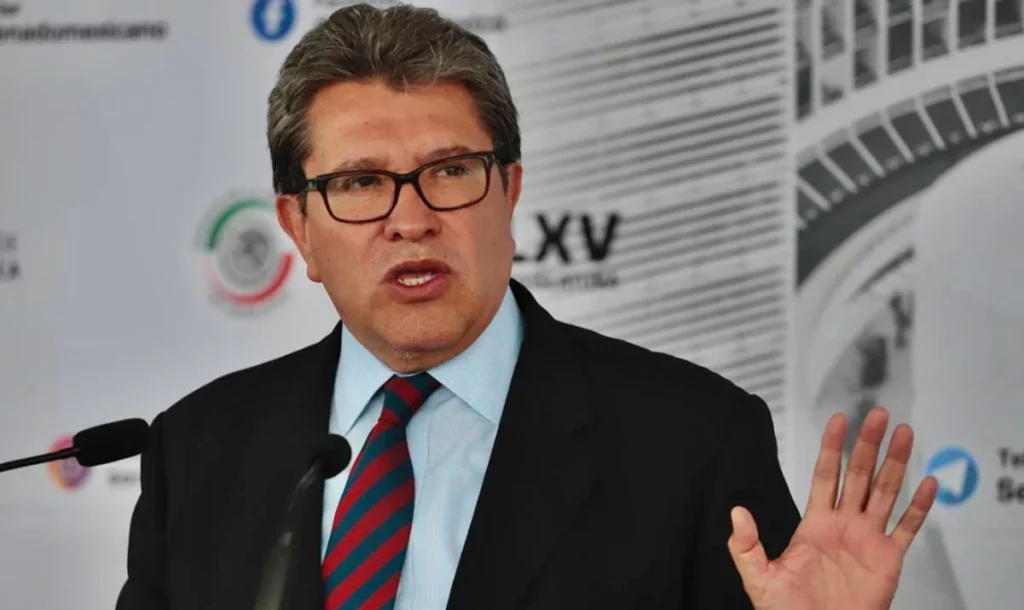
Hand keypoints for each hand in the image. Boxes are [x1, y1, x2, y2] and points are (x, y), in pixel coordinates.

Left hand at [727, 407, 937, 609]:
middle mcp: (844, 525)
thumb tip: (736, 512)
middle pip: (859, 475)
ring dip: (896, 463)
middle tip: (878, 414)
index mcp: (815, 524)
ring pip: (885, 492)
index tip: (839, 419)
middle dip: (868, 444)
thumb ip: (745, 545)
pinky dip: (919, 507)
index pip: (826, 475)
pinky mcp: (888, 560)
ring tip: (904, 433)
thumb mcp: (758, 577)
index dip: (832, 447)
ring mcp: (868, 540)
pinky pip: (906, 529)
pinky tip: (929, 484)